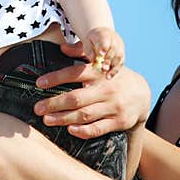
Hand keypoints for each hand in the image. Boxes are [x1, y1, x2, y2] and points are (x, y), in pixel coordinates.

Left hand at [33, 41, 149, 139]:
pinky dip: (83, 131)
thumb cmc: (112, 77)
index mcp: (99, 72)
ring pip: (84, 115)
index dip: (55, 78)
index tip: (39, 83)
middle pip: (76, 98)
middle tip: (37, 108)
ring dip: (63, 119)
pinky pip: (98, 128)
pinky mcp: (119, 121)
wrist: (142, 94)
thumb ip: (81, 54)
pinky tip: (70, 130)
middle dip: (54, 103)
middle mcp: (106, 89)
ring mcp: (113, 106)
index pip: (74, 73)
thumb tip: (62, 48)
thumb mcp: (100, 63)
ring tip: (47, 120)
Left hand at [83, 26, 124, 78]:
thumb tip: (93, 59)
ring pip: (119, 57)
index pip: (105, 40)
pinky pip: (121, 62)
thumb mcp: (87, 41)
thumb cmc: (93, 39)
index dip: (104, 47)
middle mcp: (115, 39)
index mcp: (105, 34)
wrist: (103, 34)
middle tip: (103, 68)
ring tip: (107, 76)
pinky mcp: (122, 54)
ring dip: (114, 67)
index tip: (101, 54)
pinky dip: (115, 70)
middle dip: (109, 60)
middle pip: (114, 50)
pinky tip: (110, 76)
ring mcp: (120, 47)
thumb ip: (89, 49)